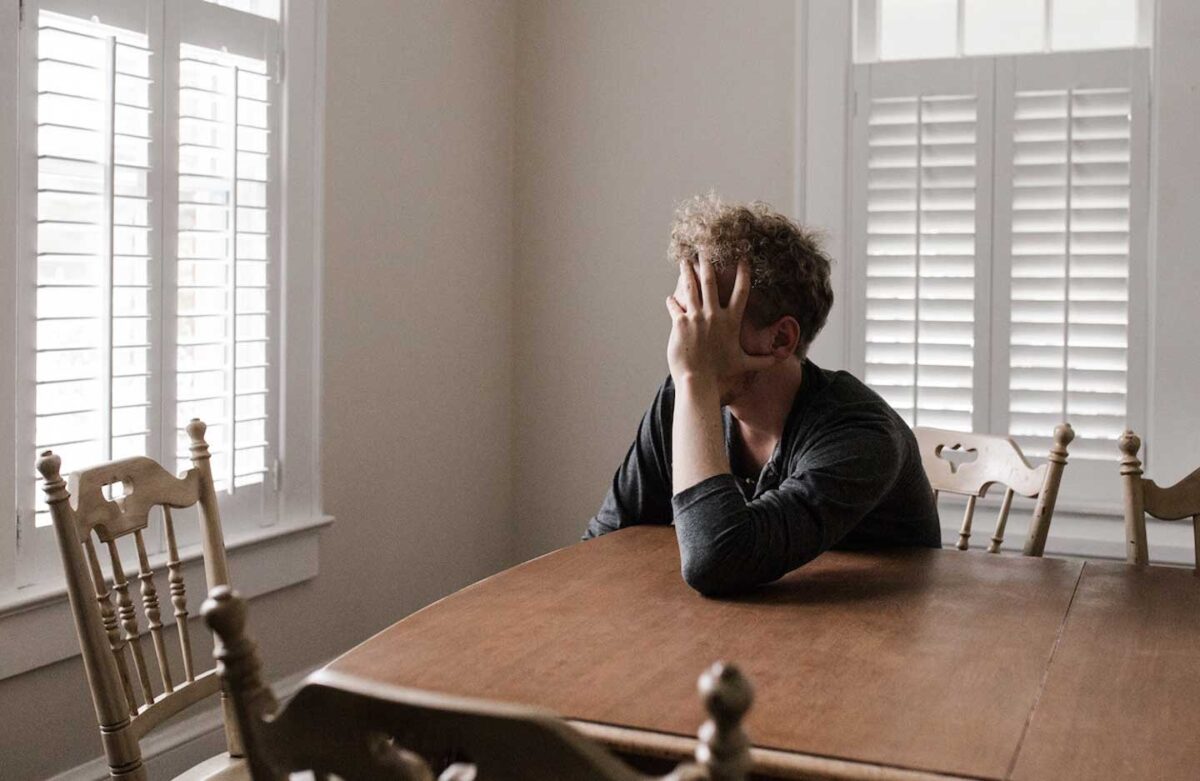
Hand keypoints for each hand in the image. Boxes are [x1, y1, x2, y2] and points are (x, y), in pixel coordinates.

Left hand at [666, 257, 775, 394]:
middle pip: (711, 282)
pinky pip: (675, 305)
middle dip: (708, 263)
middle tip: (705, 248)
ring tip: (684, 260)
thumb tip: (779, 361)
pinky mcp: (680, 322)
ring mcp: (696, 317)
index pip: (741, 291)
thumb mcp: (743, 364)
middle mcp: (714, 315)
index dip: (743, 274)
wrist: (699, 380)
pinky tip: (670, 298)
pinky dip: (672, 301)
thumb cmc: (720, 373)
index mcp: (731, 321)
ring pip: (691, 287)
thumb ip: (761, 360)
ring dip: (687, 272)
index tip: (743, 259)